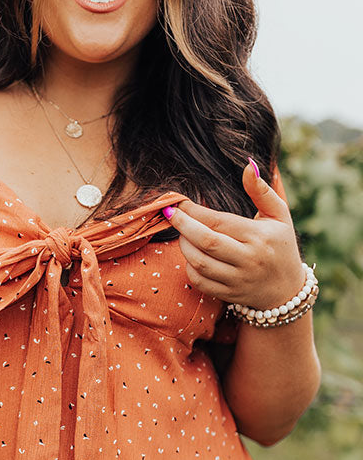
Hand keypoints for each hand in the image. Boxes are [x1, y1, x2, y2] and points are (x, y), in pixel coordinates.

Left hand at [164, 161, 304, 309]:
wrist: (287, 289)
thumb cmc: (281, 245)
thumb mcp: (279, 214)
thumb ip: (261, 190)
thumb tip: (247, 165)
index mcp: (259, 236)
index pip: (219, 222)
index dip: (195, 212)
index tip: (180, 203)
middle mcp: (249, 259)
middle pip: (206, 242)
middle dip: (183, 226)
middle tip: (170, 214)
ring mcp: (238, 279)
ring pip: (200, 263)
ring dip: (184, 247)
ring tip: (182, 234)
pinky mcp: (230, 294)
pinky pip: (201, 282)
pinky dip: (189, 268)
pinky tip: (190, 256)